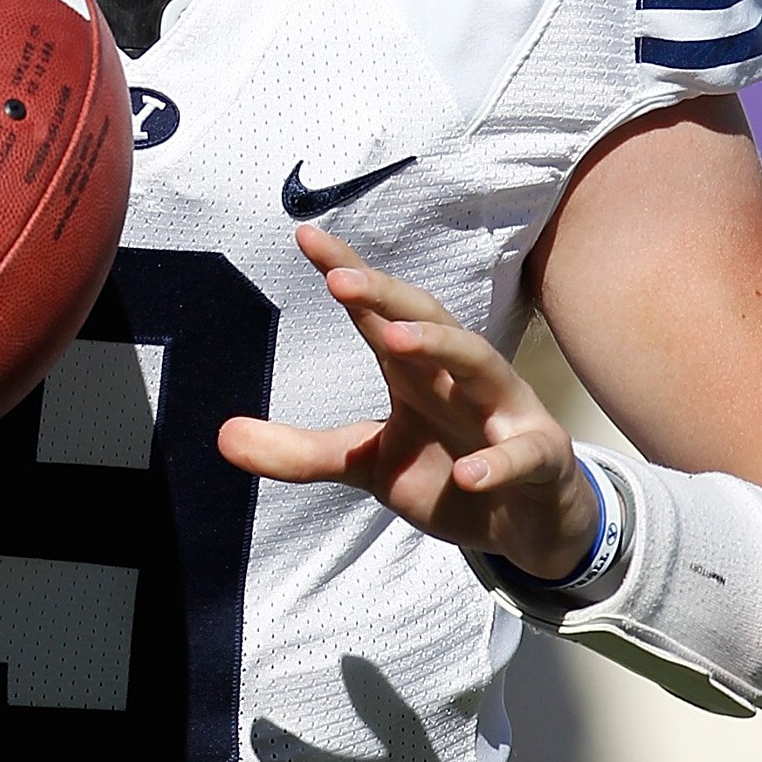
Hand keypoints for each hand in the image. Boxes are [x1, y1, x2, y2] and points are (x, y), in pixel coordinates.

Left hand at [218, 228, 599, 581]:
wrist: (525, 523)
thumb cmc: (450, 470)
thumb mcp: (367, 464)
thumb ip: (301, 453)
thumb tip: (223, 435)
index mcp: (415, 371)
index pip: (376, 313)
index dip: (346, 274)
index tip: (304, 238)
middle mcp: (460, 376)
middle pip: (425, 320)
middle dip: (385, 296)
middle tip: (339, 280)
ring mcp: (504, 411)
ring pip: (479, 362)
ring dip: (440, 346)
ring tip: (395, 340)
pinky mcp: (539, 457)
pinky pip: (522, 453)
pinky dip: (498, 462)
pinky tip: (470, 473)